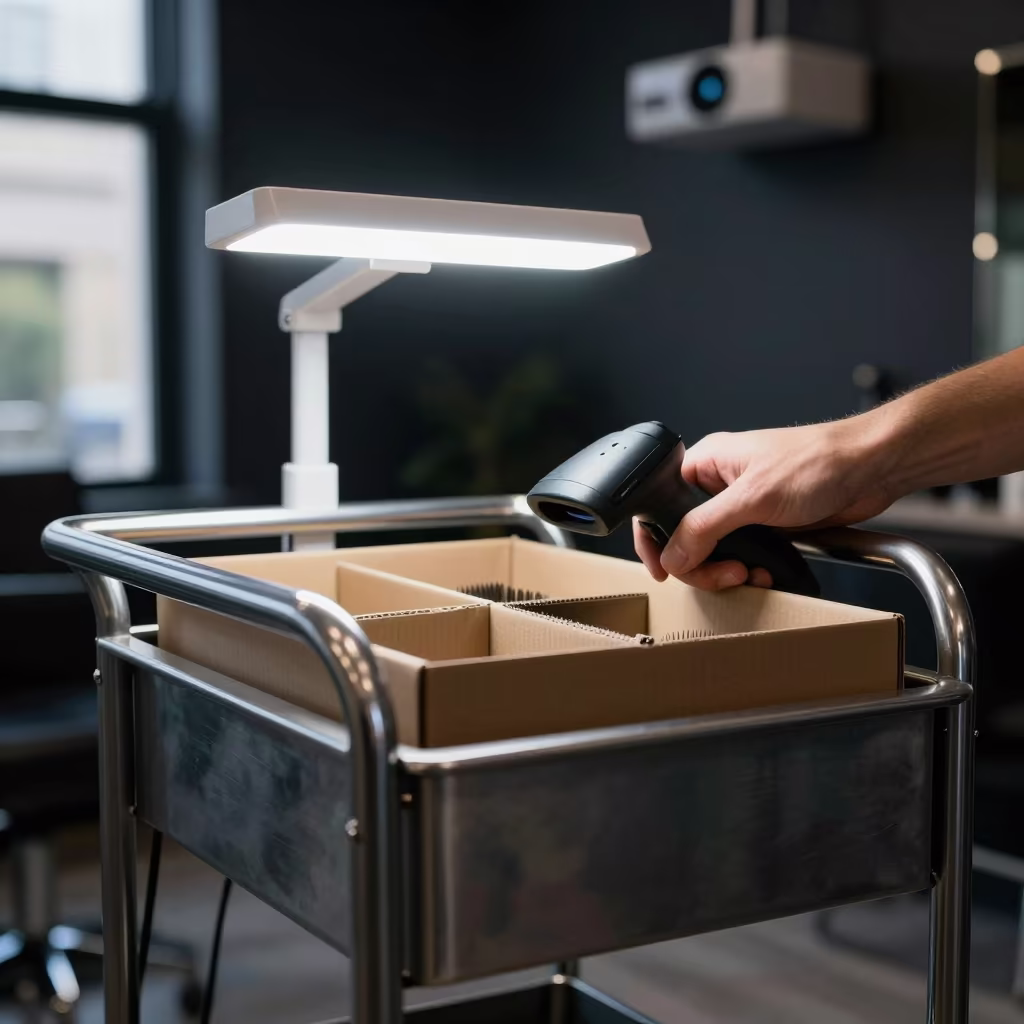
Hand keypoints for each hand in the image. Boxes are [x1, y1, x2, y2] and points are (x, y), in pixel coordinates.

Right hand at [633, 420, 893, 589]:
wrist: (869, 470)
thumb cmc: (817, 462)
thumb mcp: (752, 497)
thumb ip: (704, 528)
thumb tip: (673, 556)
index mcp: (704, 464)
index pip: (659, 506)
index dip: (656, 540)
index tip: (663, 570)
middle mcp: (718, 485)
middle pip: (685, 538)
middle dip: (701, 564)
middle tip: (725, 574)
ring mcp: (741, 507)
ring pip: (713, 552)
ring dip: (727, 571)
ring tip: (748, 574)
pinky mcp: (765, 525)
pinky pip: (741, 557)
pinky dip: (749, 571)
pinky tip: (765, 573)